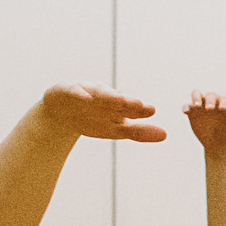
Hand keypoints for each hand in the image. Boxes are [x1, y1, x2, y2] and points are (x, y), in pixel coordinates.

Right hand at [41, 84, 163, 142]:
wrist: (61, 116)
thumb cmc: (93, 120)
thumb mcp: (116, 130)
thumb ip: (140, 132)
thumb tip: (165, 135)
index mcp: (117, 105)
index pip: (130, 107)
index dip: (140, 109)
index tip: (152, 110)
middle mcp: (104, 95)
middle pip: (116, 98)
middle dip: (126, 101)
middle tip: (138, 104)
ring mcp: (86, 91)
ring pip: (97, 92)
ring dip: (107, 95)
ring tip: (118, 99)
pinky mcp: (68, 90)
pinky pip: (74, 91)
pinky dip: (80, 94)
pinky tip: (85, 97)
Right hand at [186, 92, 225, 149]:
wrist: (219, 144)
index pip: (225, 98)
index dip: (223, 101)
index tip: (222, 109)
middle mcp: (214, 101)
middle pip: (210, 95)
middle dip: (210, 100)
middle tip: (209, 109)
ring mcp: (202, 105)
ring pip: (196, 94)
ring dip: (195, 97)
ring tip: (196, 106)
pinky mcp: (192, 112)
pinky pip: (187, 105)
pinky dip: (185, 106)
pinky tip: (186, 112)